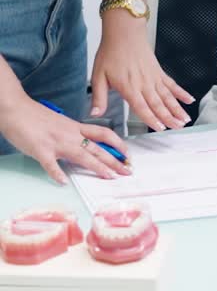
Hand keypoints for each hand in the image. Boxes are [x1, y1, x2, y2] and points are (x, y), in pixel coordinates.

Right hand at [0, 94, 131, 184]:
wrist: (15, 108)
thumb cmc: (34, 116)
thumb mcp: (59, 123)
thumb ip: (70, 135)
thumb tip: (80, 147)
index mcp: (74, 127)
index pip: (103, 134)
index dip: (117, 144)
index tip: (127, 154)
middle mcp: (70, 134)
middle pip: (97, 148)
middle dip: (114, 161)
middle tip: (127, 171)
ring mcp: (56, 142)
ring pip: (82, 155)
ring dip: (97, 167)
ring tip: (109, 177)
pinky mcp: (41, 150)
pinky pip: (50, 164)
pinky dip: (57, 173)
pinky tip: (63, 182)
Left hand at [91, 16, 192, 131]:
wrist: (123, 32)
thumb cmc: (111, 52)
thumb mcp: (98, 76)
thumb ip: (98, 97)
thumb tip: (94, 114)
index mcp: (129, 87)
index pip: (142, 107)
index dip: (152, 119)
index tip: (160, 128)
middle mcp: (144, 84)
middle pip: (159, 104)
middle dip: (169, 118)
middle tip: (178, 128)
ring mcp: (153, 78)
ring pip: (168, 97)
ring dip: (177, 109)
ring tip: (185, 119)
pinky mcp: (159, 72)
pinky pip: (172, 84)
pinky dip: (181, 93)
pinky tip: (189, 100)